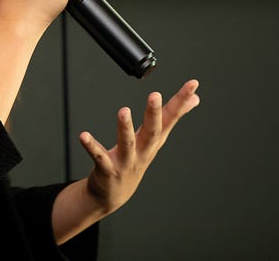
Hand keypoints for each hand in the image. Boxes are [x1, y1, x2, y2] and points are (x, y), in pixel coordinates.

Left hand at [79, 79, 200, 215]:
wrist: (115, 194)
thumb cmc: (136, 159)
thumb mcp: (156, 138)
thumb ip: (173, 116)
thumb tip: (195, 99)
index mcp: (155, 139)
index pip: (171, 117)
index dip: (182, 101)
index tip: (193, 84)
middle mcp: (143, 150)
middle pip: (152, 131)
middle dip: (154, 114)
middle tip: (155, 95)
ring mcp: (126, 161)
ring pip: (127, 143)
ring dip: (125, 128)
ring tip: (123, 111)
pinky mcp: (107, 169)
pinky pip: (99, 156)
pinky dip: (92, 146)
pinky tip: (83, 135)